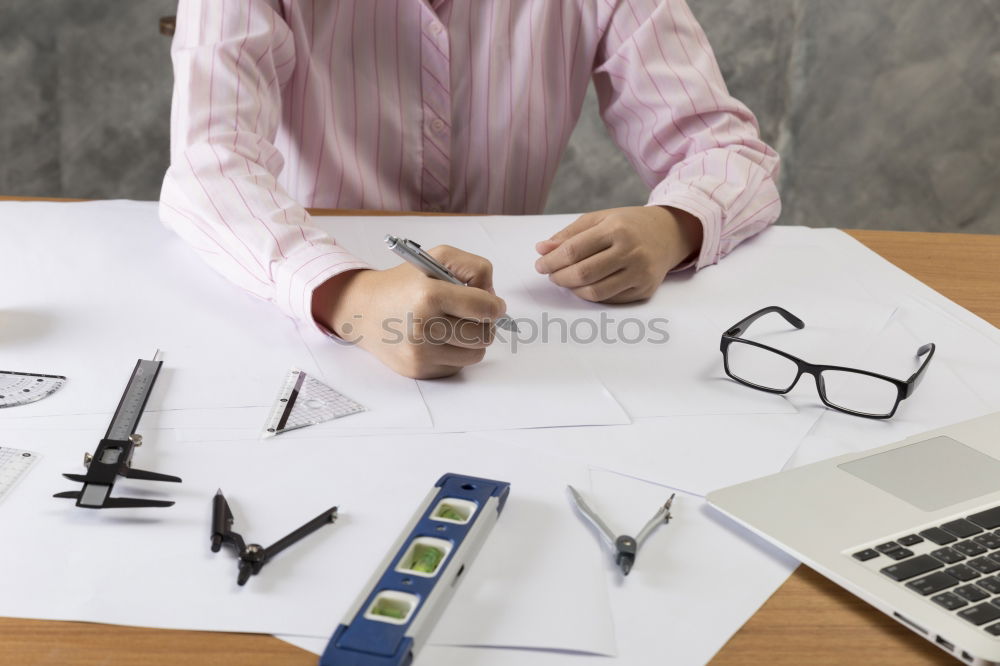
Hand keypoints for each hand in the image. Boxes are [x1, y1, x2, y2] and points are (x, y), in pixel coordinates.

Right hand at [312, 246, 506, 378]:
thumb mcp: (437, 258)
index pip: (484, 308)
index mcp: (428, 296)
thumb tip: (493, 298)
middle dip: (485, 323)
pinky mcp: (419, 370)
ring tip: (456, 325)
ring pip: (476, 354)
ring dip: (472, 340)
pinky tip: (439, 339)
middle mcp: (423, 328)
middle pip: (484, 335)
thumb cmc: (403, 283)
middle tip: (473, 314)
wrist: (364, 310)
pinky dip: (455, 353)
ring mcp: (420, 353)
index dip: (495, 305)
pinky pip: (458, 366)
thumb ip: (474, 268)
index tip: (493, 304)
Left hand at [534, 206, 702, 303]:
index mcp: (616, 229)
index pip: (574, 250)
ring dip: (573, 290)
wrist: (668, 234)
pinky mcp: (644, 290)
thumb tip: (541, 250)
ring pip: (595, 292)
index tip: (540, 265)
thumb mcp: (598, 219)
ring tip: (566, 280)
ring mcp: (640, 273)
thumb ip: (568, 235)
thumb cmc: (628, 224)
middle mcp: (631, 251)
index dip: (551, 261)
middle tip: (551, 275)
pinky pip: (610, 299)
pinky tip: (585, 286)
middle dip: (559, 277)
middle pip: (583, 274)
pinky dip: (591, 295)